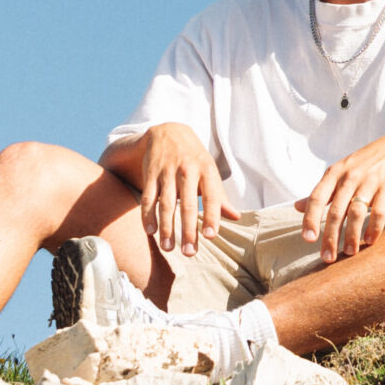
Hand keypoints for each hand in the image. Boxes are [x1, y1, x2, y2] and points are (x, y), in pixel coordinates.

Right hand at [137, 124, 237, 256]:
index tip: (210, 236)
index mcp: (207, 170)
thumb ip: (220, 196)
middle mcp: (187, 170)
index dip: (212, 216)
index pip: (211, 196)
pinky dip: (147, 215)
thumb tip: (236, 217)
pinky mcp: (150, 174)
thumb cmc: (194, 158)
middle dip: (188, 230)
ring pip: (166, 203)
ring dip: (167, 227)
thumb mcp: (210, 172)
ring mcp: (167, 172)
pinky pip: (148, 197)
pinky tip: (150, 231)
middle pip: (187, 204)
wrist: (168, 131)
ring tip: (169, 248)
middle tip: (189, 252)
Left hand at [298, 135, 384, 260]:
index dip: (310, 218)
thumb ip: (321, 192)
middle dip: (330, 237)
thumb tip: (296, 207)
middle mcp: (349, 177)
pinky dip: (374, 227)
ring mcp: (369, 182)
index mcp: (334, 174)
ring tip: (349, 253)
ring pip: (356, 213)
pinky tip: (370, 241)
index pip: (317, 198)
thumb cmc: (364, 165)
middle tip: (327, 258)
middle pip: (336, 211)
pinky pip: (380, 211)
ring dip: (352, 235)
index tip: (308, 239)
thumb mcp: (340, 173)